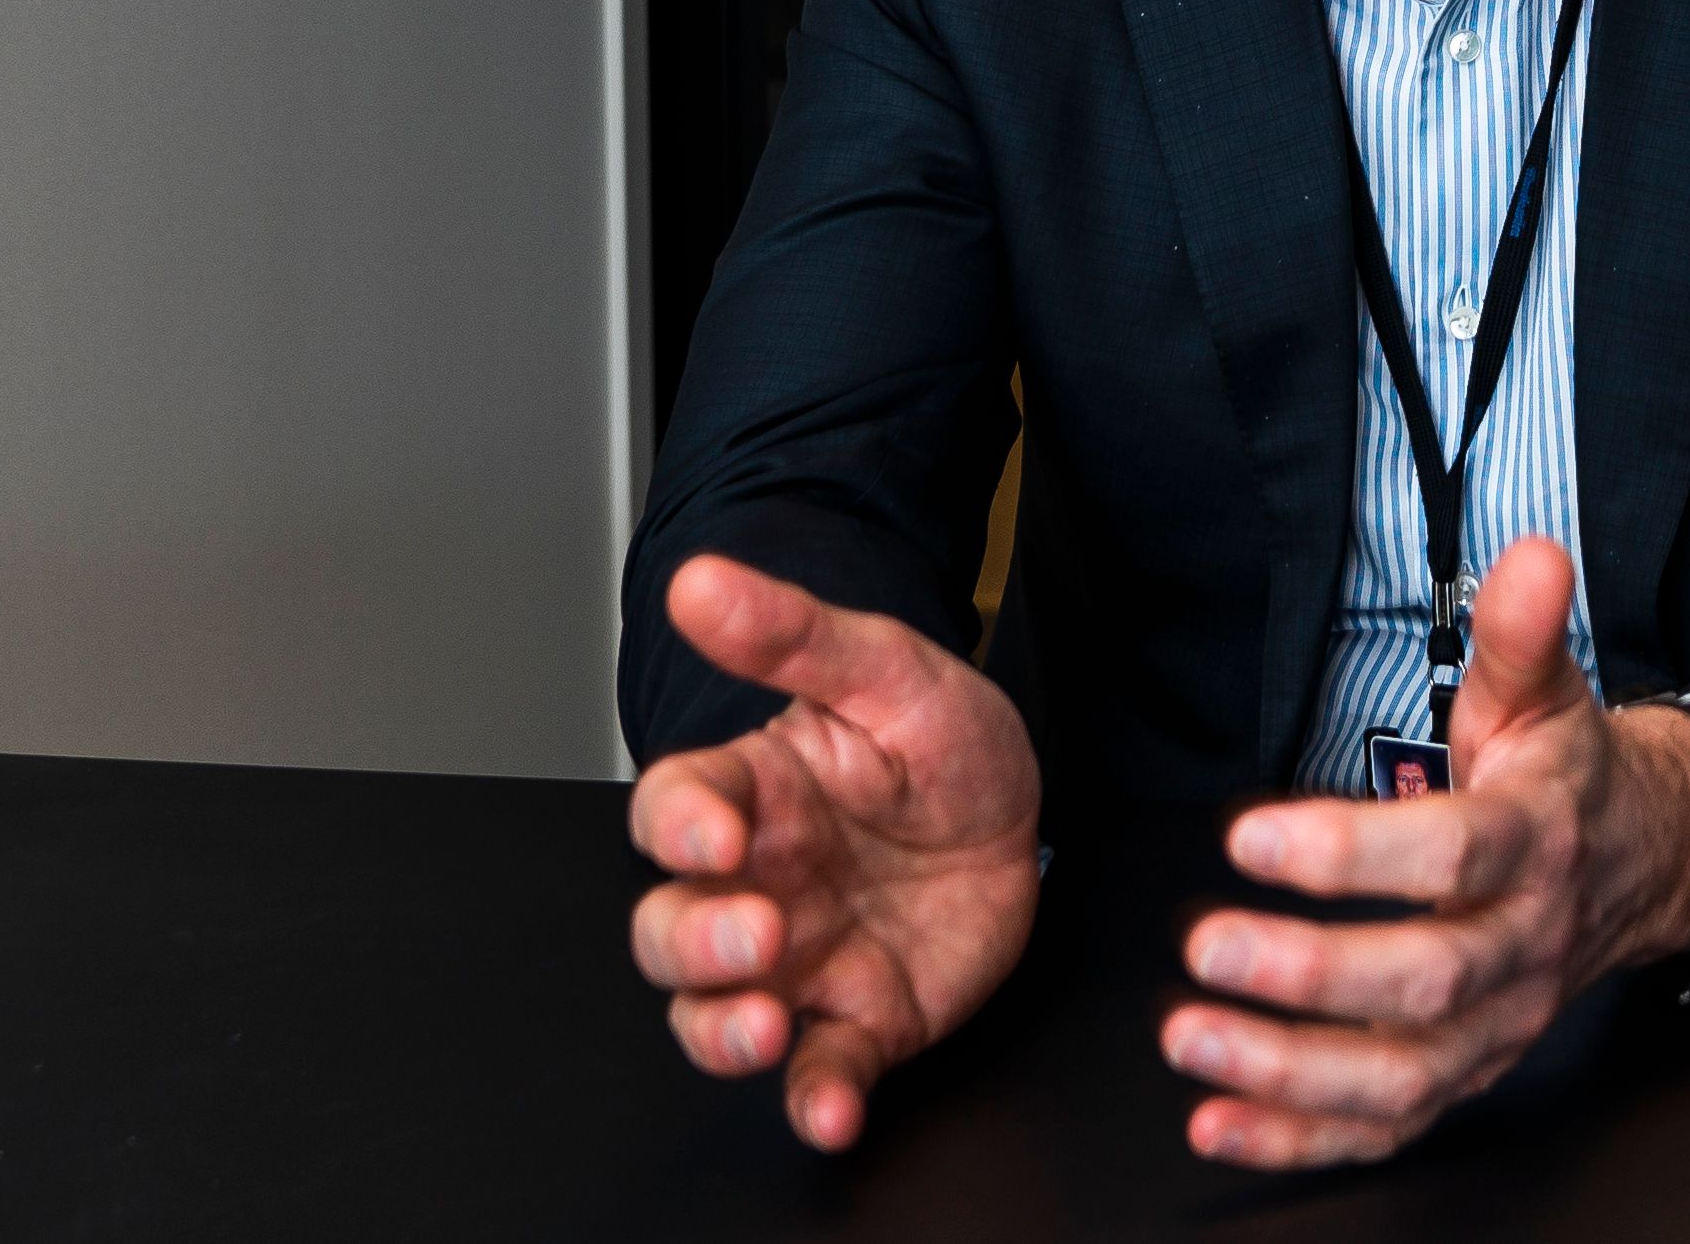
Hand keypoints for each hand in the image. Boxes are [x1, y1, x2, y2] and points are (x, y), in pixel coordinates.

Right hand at [626, 555, 1043, 1151]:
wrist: (1018, 813)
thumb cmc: (937, 742)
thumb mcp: (889, 670)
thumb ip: (796, 635)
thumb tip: (702, 580)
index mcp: (751, 796)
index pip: (675, 810)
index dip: (680, 825)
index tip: (717, 830)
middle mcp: (752, 887)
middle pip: (671, 929)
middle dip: (696, 941)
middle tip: (755, 932)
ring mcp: (797, 963)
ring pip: (715, 1014)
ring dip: (725, 1032)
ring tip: (764, 1025)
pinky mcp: (857, 1020)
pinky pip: (818, 1071)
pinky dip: (814, 1098)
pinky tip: (829, 1109)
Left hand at [1161, 537, 1689, 1170]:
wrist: (1646, 861)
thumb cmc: (1566, 775)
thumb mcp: (1546, 692)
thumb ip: (1522, 632)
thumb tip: (1531, 556)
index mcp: (1539, 842)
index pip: (1455, 854)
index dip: (1356, 853)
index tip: (1255, 835)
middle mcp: (1524, 944)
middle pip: (1429, 978)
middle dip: (1314, 973)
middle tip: (1208, 945)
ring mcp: (1500, 1021)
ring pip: (1406, 1072)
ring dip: (1293, 1071)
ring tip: (1192, 1038)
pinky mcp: (1469, 1070)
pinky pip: (1391, 1124)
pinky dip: (1302, 1139)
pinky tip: (1218, 1121)